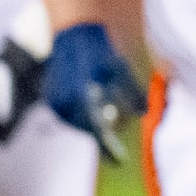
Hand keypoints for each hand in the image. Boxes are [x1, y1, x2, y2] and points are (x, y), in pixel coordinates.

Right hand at [43, 22, 145, 163]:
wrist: (75, 33)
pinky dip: (82, 118)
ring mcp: (54, 102)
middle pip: (88, 129)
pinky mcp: (50, 100)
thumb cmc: (101, 51)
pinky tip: (92, 109)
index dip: (107, 148)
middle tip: (116, 149)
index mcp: (80, 95)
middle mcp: (63, 101)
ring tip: (106, 125)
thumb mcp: (121, 70)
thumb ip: (132, 92)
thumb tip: (145, 113)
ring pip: (78, 125)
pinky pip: (69, 118)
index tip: (119, 162)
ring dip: (92, 126)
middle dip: (103, 136)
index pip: (96, 129)